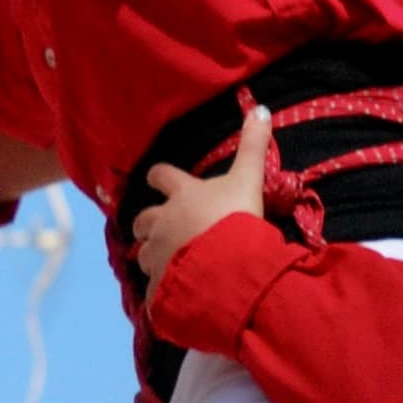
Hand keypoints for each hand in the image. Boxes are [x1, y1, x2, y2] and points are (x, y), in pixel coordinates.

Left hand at [131, 97, 273, 286]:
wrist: (228, 264)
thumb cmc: (236, 217)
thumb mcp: (248, 179)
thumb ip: (253, 146)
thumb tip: (260, 108)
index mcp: (182, 195)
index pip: (160, 177)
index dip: (158, 177)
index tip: (157, 179)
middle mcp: (162, 223)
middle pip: (142, 220)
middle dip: (147, 224)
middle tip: (159, 229)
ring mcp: (157, 255)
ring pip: (143, 255)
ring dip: (154, 257)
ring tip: (171, 263)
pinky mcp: (159, 284)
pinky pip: (153, 290)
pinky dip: (160, 291)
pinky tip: (172, 294)